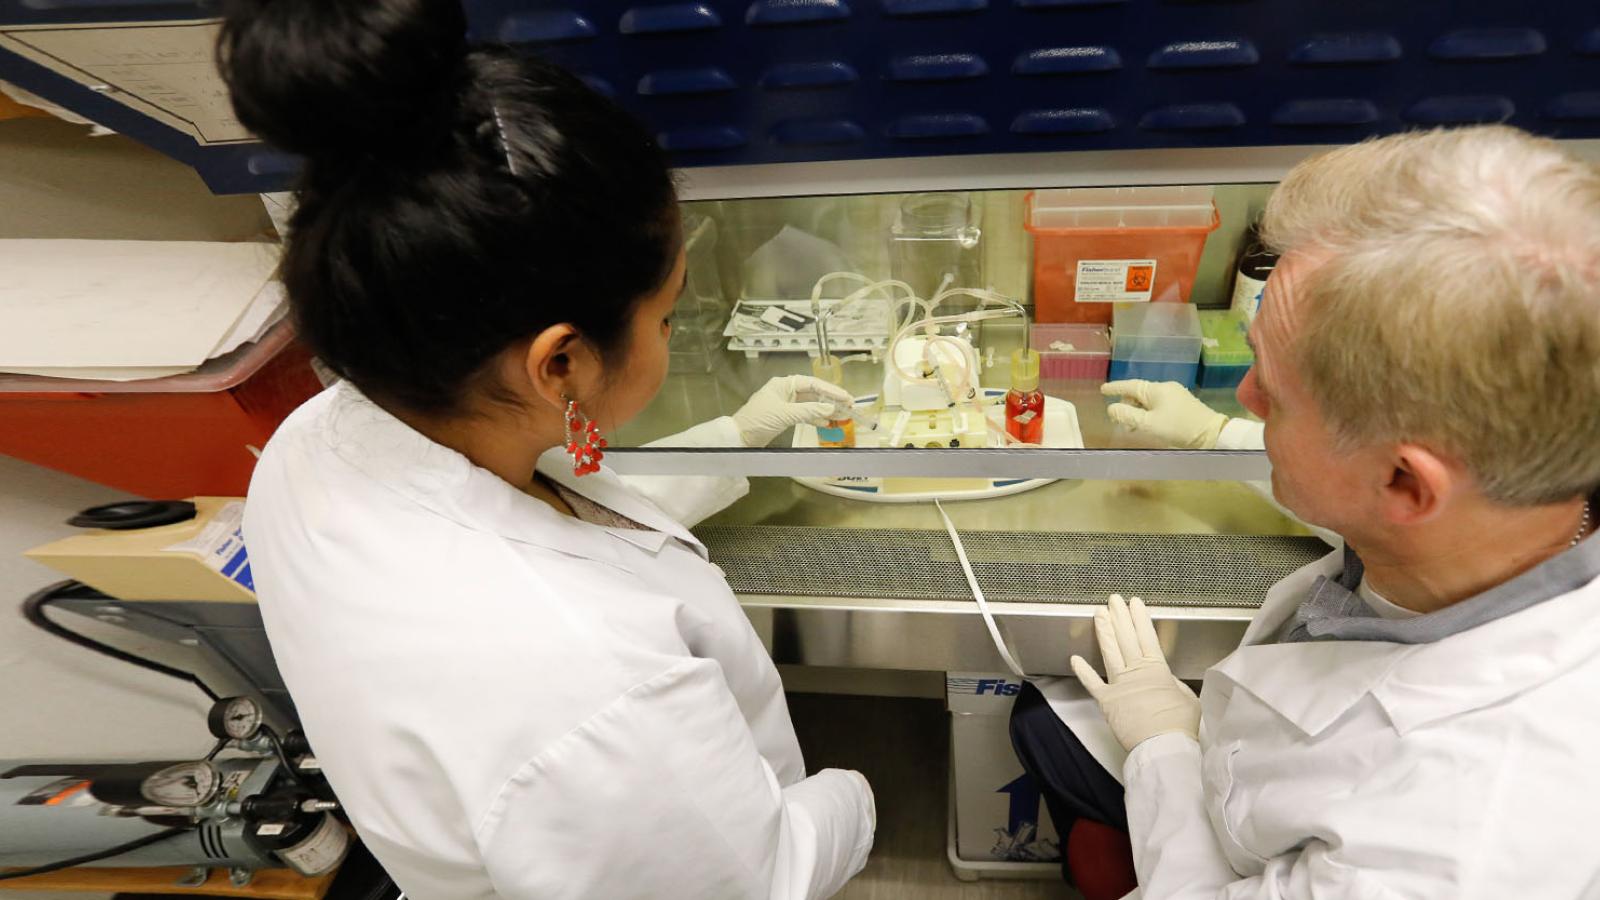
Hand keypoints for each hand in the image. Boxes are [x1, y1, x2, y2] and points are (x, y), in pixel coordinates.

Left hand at [732, 375, 854, 446]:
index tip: (846, 397)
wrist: (739, 437)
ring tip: (842, 415)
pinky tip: (826, 423)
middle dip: (830, 399)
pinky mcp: (784, 416)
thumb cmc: (758, 420)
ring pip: (810, 404)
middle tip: (849, 405)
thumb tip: (830, 408)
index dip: (830, 390)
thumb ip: (808, 411)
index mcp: (784, 384)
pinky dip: (815, 419)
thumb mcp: (785, 414)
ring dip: (825, 410)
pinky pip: (804, 415)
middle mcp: (785, 391)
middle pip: (813, 392)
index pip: (812, 383)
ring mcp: (785, 404)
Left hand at [1071, 594, 1199, 751]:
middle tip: (1113, 600)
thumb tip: (1166, 680)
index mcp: (1157, 669)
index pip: (1146, 636)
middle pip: (1125, 638)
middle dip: (1119, 616)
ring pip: (1109, 652)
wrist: (1163, 746)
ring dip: (1104, 631)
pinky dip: (1083, 671)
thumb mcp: (1187, 697)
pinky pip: (1092, 683)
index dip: (1139, 618)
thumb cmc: (1179, 725)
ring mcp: (1119, 685)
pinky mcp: (1107, 701)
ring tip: (1099, 614)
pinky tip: (1074, 658)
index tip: (1134, 603)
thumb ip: (1173, 684)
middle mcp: (1136, 672)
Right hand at [1101, 380, 1229, 449]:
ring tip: (1132, 426)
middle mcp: (1165, 388)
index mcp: (1156, 389)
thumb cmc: (1177, 428)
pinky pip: (1159, 404)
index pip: (1130, 386)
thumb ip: (1127, 415)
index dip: (1115, 388)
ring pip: (1149, 400)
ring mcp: (1176, 394)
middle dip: (1126, 404)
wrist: (1211, 433)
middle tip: (1117, 418)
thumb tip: (1111, 408)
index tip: (1103, 389)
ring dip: (1138, 411)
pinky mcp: (1183, 404)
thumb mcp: (1148, 424)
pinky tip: (1148, 424)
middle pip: (1139, 393)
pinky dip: (1149, 412)